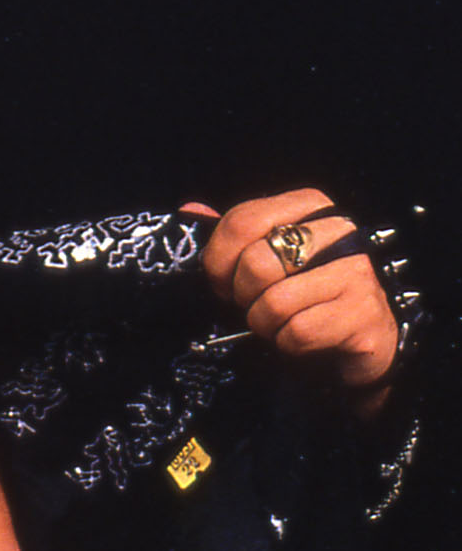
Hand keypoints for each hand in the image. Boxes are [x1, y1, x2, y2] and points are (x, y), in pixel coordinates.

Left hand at [183, 191, 398, 401]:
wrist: (361, 337)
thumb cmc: (306, 294)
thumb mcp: (270, 256)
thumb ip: (235, 235)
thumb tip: (190, 211)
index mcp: (311, 206)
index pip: (242, 221)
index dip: (219, 262)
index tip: (225, 282)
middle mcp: (339, 231)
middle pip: (255, 263)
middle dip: (244, 297)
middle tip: (257, 304)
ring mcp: (355, 271)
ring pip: (274, 303)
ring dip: (265, 324)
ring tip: (282, 321)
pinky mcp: (361, 313)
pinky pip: (296, 333)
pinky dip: (287, 344)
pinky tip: (303, 338)